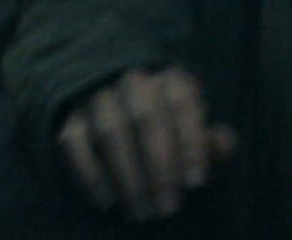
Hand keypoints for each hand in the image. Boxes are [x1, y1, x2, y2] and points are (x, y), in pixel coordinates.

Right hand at [57, 65, 239, 221]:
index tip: (196, 182)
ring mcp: (99, 96)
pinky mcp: (71, 117)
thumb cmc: (177, 140)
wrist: (127, 130)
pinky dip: (91, 175)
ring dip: (128, 175)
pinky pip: (75, 143)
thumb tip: (220, 142)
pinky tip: (108, 202)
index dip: (191, 142)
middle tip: (168, 208)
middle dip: (159, 166)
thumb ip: (218, 144)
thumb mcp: (203, 141)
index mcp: (173, 80)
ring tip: (142, 212)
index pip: (184, 102)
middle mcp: (135, 81)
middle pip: (146, 117)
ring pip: (110, 130)